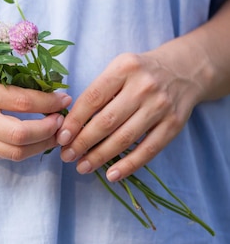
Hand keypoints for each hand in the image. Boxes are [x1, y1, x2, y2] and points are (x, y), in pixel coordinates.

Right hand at [0, 75, 71, 161]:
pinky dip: (26, 149)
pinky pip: (6, 156)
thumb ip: (8, 78)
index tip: (64, 98)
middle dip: (49, 130)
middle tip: (62, 121)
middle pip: (21, 135)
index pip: (22, 101)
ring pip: (17, 152)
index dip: (49, 102)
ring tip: (54, 132)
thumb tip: (49, 87)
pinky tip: (35, 138)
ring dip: (42, 144)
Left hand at [56, 51, 203, 181]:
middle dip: (83, 142)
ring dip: (100, 156)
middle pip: (107, 121)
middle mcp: (143, 87)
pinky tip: (112, 175)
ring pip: (125, 137)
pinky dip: (129, 165)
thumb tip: (70, 125)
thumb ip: (98, 91)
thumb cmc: (139, 73)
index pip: (92, 98)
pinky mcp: (174, 124)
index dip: (74, 121)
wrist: (184, 70)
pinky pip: (149, 149)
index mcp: (124, 68)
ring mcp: (161, 106)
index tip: (61, 138)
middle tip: (67, 156)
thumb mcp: (118, 69)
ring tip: (82, 167)